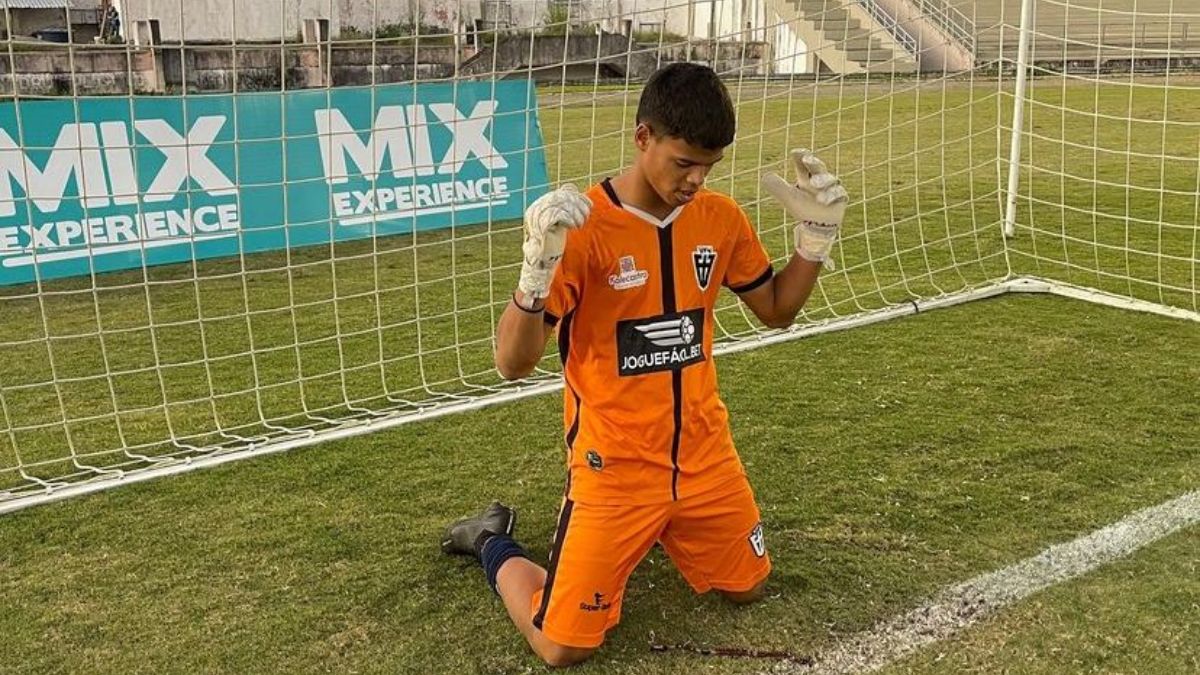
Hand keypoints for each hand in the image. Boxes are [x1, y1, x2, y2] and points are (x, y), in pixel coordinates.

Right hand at [518, 184, 590, 302]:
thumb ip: (563, 211)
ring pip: (563, 204)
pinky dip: (571, 219)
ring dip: (577, 212)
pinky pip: (560, 215)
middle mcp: (537, 210)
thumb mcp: (558, 225)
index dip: (576, 196)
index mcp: (540, 207)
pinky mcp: (542, 226)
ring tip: (581, 222)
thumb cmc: (551, 246)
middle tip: (586, 214)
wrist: (540, 264)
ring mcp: (538, 217)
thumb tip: (574, 197)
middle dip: (578, 204)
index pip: (560, 193)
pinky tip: (575, 226)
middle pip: (562, 197)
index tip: (587, 204)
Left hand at [761, 149, 848, 268]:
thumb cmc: (803, 208)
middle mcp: (820, 179)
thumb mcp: (787, 197)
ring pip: (829, 180)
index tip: (795, 152)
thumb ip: (776, 186)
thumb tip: (765, 176)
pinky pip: (839, 193)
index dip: (800, 156)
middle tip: (806, 159)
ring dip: (822, 180)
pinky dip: (831, 195)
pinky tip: (823, 201)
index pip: (803, 163)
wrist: (817, 227)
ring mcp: (831, 187)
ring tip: (814, 184)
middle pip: (818, 167)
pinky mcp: (840, 198)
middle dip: (813, 162)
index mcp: (806, 177)